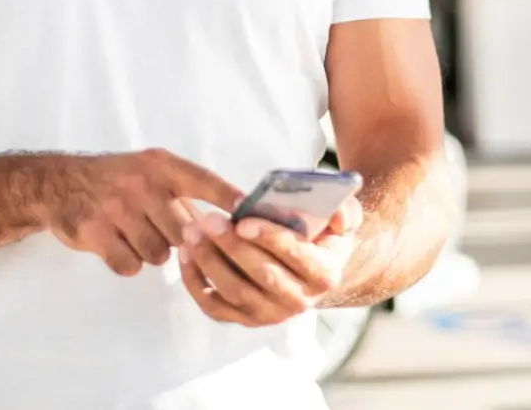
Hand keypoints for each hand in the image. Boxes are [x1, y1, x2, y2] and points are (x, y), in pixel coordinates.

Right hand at [40, 148, 243, 277]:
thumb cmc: (116, 180)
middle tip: (158, 228)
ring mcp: (116, 207)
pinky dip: (126, 262)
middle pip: (184, 233)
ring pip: (158, 254)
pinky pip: (130, 265)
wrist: (58, 183)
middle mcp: (141, 183)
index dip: (229, 198)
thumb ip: (183, 193)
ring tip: (133, 233)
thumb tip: (229, 223)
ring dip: (150, 252)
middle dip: (177, 239)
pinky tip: (115, 244)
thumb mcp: (149, 170)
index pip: (203, 181)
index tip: (251, 213)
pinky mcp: (94, 232)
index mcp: (161, 166)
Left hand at [178, 197, 363, 326]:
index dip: (270, 239)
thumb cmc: (321, 233)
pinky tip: (184, 253)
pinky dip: (195, 282)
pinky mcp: (243, 318)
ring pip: (234, 291)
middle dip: (232, 246)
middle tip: (208, 219)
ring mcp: (269, 314)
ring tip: (191, 231)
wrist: (311, 266)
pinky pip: (213, 305)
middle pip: (262, 275)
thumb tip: (337, 217)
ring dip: (209, 261)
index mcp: (325, 274)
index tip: (244, 220)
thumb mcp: (342, 218)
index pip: (297, 257)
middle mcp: (299, 301)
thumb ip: (346, 212)